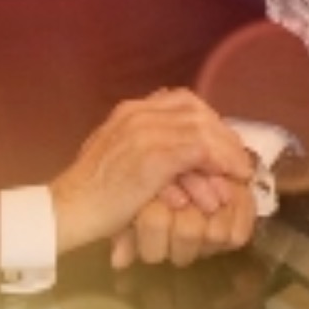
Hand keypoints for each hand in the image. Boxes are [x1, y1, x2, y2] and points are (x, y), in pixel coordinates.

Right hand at [50, 87, 254, 260]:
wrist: (68, 208)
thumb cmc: (93, 193)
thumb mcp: (119, 158)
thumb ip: (145, 146)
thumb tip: (182, 156)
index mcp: (129, 111)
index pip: (181, 100)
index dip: (208, 119)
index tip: (222, 142)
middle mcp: (138, 113)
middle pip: (196, 110)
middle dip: (223, 133)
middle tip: (238, 158)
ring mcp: (145, 132)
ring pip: (202, 128)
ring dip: (226, 151)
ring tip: (240, 172)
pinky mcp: (153, 156)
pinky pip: (200, 149)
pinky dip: (220, 161)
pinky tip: (229, 177)